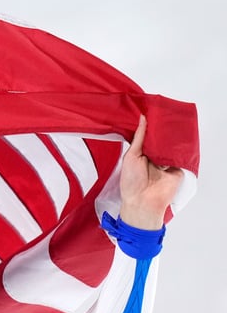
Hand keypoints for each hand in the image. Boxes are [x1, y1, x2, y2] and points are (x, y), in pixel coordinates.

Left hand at [118, 115, 183, 229]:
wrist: (143, 201)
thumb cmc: (131, 181)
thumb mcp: (131, 156)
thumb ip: (138, 138)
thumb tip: (142, 119)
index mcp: (140, 154)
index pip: (147, 137)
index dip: (149, 126)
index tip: (151, 112)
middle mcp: (153, 157)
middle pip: (160, 139)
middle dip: (161, 130)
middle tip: (163, 114)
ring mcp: (166, 161)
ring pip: (170, 145)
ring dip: (170, 137)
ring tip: (171, 122)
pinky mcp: (177, 167)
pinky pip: (180, 154)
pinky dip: (179, 147)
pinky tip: (179, 136)